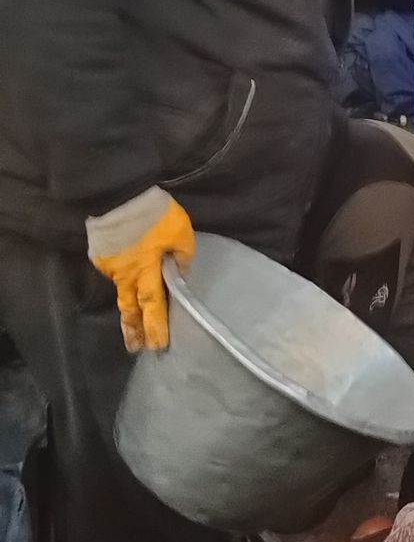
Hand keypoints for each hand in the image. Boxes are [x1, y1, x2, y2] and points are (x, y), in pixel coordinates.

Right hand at [86, 189, 195, 352]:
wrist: (118, 193)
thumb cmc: (152, 212)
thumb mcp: (180, 231)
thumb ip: (184, 254)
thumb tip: (183, 273)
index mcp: (146, 269)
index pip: (152, 305)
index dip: (155, 326)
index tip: (156, 345)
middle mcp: (125, 274)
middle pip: (129, 308)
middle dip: (133, 330)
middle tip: (136, 348)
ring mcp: (111, 265)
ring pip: (121, 293)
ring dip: (127, 310)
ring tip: (132, 324)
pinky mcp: (102, 255)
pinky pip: (114, 274)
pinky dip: (122, 282)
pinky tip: (127, 283)